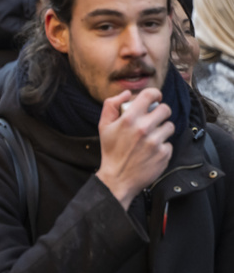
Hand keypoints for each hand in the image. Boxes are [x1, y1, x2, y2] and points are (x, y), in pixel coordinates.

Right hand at [96, 88, 173, 208]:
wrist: (118, 178)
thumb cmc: (111, 151)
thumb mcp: (103, 126)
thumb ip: (111, 105)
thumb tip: (127, 94)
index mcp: (129, 118)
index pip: (150, 95)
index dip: (155, 94)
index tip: (155, 99)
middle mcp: (144, 128)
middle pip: (165, 109)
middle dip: (160, 112)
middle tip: (154, 119)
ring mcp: (156, 141)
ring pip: (170, 126)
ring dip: (163, 129)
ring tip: (152, 136)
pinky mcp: (164, 154)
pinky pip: (169, 143)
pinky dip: (162, 146)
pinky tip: (152, 150)